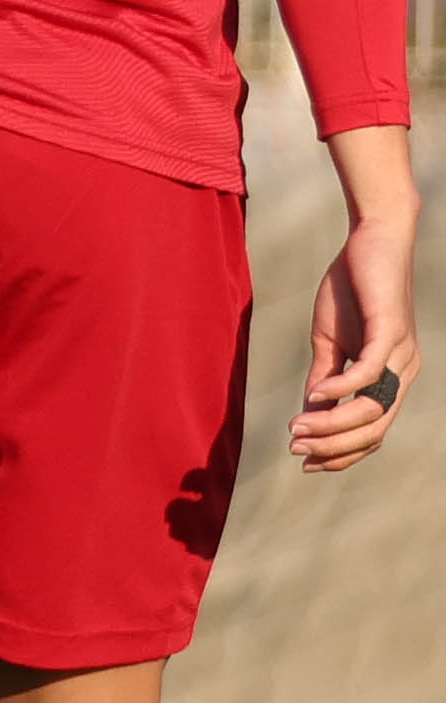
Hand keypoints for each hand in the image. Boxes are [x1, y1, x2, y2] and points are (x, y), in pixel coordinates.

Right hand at [295, 151, 417, 471]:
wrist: (373, 241)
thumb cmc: (352, 288)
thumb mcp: (330, 339)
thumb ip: (325, 375)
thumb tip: (311, 411)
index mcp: (392, 378)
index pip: (373, 431)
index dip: (342, 452)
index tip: (307, 461)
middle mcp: (404, 374)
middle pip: (374, 429)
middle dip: (334, 447)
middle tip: (297, 450)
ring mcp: (401, 355)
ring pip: (373, 408)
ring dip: (334, 424)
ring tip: (298, 428)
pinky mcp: (390, 332)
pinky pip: (369, 372)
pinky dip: (341, 388)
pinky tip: (315, 394)